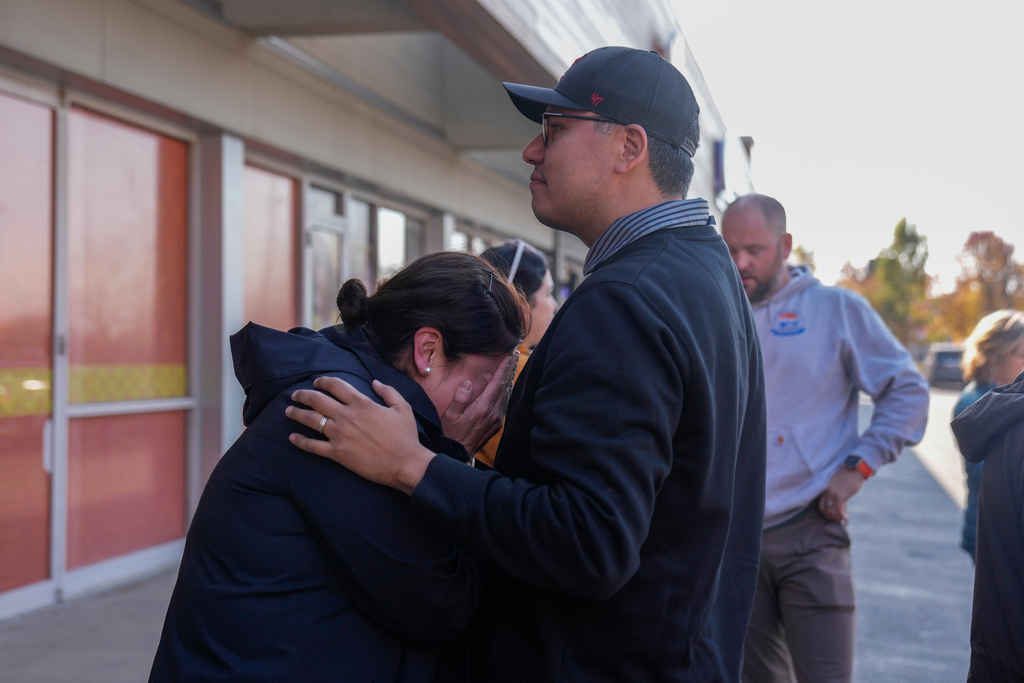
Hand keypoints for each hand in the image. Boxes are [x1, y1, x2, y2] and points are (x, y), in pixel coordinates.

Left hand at [286, 377, 434, 494]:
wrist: (404, 463)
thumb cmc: (405, 436)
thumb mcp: (402, 408)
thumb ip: (388, 392)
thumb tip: (375, 382)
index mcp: (361, 403)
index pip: (335, 386)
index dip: (323, 381)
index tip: (316, 382)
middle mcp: (346, 416)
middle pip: (317, 400)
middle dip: (303, 395)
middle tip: (295, 395)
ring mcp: (339, 435)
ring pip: (311, 420)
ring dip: (296, 414)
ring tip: (288, 411)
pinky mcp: (337, 453)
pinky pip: (313, 446)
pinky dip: (300, 441)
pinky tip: (292, 438)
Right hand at [441, 352, 518, 452]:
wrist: (458, 453)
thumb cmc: (451, 433)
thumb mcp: (450, 415)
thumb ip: (460, 398)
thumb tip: (468, 383)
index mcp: (482, 408)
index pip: (497, 384)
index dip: (503, 369)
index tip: (509, 357)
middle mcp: (493, 413)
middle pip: (505, 387)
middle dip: (511, 370)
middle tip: (516, 355)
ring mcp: (497, 419)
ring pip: (507, 394)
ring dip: (510, 379)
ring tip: (513, 365)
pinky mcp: (497, 423)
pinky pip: (504, 403)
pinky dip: (506, 390)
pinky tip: (506, 384)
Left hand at [817, 468, 865, 522]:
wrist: (854, 470)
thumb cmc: (847, 476)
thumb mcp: (836, 483)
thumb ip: (833, 490)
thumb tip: (836, 500)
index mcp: (825, 489)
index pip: (820, 504)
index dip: (825, 512)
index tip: (831, 515)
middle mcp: (827, 492)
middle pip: (824, 509)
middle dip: (829, 517)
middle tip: (836, 519)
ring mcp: (833, 494)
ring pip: (831, 511)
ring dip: (836, 518)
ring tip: (842, 519)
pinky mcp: (841, 496)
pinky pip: (838, 510)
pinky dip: (842, 516)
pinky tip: (846, 518)